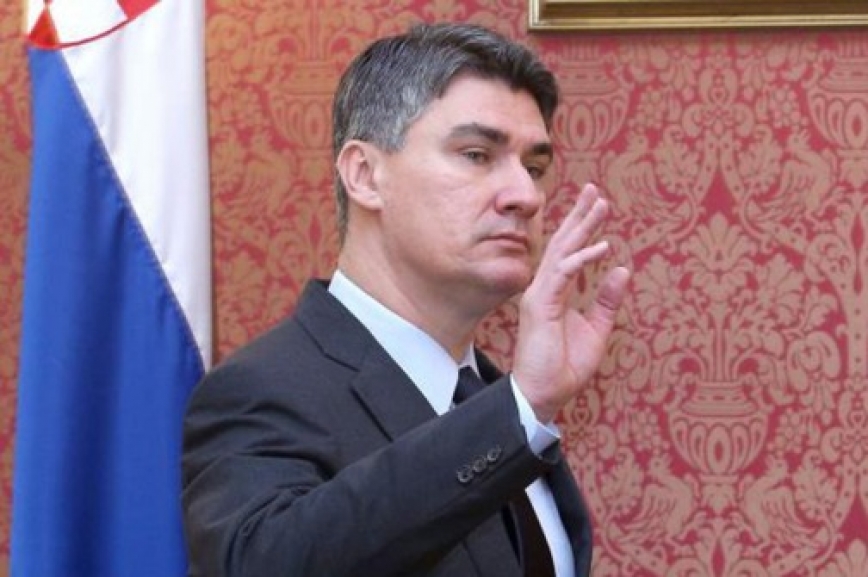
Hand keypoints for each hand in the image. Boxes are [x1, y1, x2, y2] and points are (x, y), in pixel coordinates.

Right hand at [512, 183, 629, 422]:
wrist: (544, 394)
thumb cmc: (564, 366)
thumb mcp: (596, 329)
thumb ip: (606, 300)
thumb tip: (622, 270)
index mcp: (555, 292)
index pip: (568, 252)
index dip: (582, 228)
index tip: (597, 205)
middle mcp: (544, 288)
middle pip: (562, 243)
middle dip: (579, 216)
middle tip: (594, 190)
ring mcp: (539, 295)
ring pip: (561, 251)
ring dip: (581, 227)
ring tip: (599, 205)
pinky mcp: (540, 305)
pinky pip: (562, 274)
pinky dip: (582, 259)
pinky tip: (601, 247)